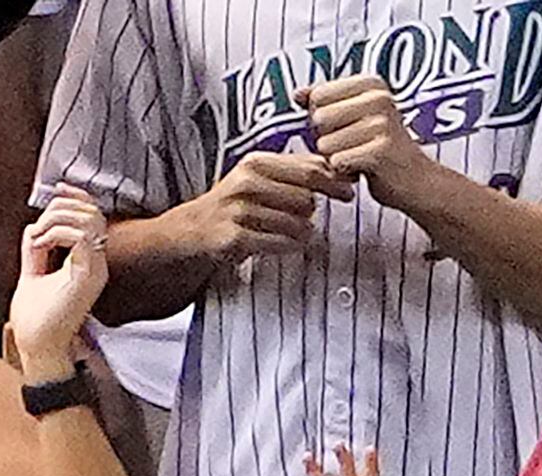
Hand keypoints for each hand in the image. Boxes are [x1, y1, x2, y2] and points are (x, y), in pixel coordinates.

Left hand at [8, 187, 111, 379]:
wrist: (37, 348)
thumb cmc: (36, 321)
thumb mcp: (33, 275)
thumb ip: (36, 251)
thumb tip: (33, 227)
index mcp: (88, 260)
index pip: (92, 214)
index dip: (75, 197)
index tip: (56, 191)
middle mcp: (98, 262)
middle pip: (92, 211)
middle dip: (60, 209)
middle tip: (38, 229)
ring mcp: (96, 268)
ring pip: (89, 219)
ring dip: (57, 220)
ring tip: (39, 241)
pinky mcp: (89, 275)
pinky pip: (83, 236)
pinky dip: (59, 233)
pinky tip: (43, 245)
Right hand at [183, 147, 354, 267]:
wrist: (192, 229)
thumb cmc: (234, 203)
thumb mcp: (260, 177)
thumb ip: (296, 170)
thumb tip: (340, 172)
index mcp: (256, 163)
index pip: (310, 169)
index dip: (335, 182)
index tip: (348, 192)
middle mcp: (246, 183)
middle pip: (305, 198)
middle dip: (312, 210)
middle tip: (307, 217)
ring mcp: (238, 211)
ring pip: (294, 222)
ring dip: (303, 232)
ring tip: (297, 233)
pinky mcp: (233, 238)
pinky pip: (278, 243)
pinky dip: (289, 246)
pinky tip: (289, 244)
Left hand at [305, 76, 440, 201]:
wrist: (413, 179)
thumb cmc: (380, 148)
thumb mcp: (353, 117)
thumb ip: (324, 103)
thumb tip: (298, 93)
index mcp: (371, 84)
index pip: (318, 95)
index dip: (321, 117)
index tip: (344, 125)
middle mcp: (379, 98)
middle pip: (318, 119)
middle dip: (327, 139)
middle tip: (353, 145)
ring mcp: (381, 123)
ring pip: (325, 144)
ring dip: (335, 158)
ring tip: (359, 157)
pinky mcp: (380, 150)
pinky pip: (336, 163)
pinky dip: (343, 173)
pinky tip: (362, 170)